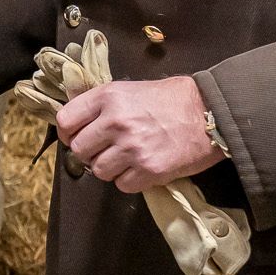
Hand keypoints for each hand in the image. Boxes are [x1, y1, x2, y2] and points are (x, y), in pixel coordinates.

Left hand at [55, 75, 220, 190]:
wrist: (209, 112)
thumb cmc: (170, 99)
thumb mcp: (129, 89)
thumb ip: (102, 104)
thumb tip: (77, 120)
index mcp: (108, 97)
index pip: (66, 121)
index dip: (68, 132)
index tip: (76, 136)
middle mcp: (116, 122)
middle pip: (79, 149)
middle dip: (89, 152)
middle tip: (104, 150)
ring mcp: (132, 148)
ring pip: (98, 170)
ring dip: (109, 168)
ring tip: (126, 158)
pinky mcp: (149, 170)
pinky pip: (122, 185)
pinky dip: (129, 180)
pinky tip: (141, 167)